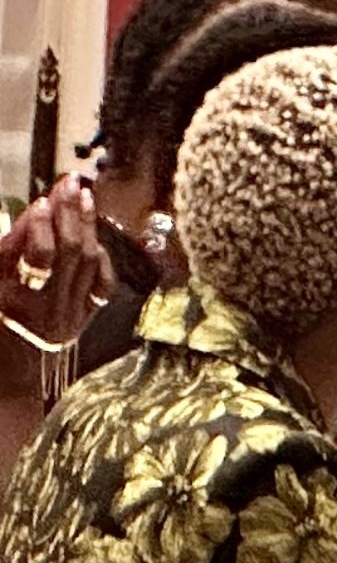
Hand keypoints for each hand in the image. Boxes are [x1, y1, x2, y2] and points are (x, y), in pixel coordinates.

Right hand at [0, 179, 109, 354]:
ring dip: (85, 224)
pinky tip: (94, 236)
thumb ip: (5, 253)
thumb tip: (32, 215)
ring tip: (84, 195)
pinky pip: (101, 284)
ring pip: (85, 262)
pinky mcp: (83, 319)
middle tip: (69, 183)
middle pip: (65, 251)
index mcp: (9, 301)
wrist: (9, 379)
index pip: (33, 256)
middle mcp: (42, 308)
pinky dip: (99, 257)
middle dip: (67, 213)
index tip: (41, 202)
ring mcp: (67, 315)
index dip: (38, 226)